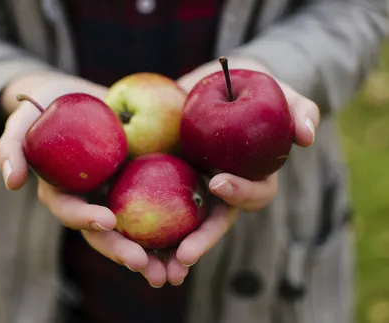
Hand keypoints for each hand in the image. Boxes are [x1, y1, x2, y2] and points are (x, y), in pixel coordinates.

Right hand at [0, 73, 157, 285]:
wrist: (81, 94)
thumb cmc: (48, 105)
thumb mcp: (25, 118)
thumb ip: (11, 146)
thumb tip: (12, 183)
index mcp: (64, 192)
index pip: (72, 212)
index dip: (85, 219)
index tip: (108, 220)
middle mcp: (91, 199)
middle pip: (106, 232)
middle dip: (122, 251)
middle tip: (144, 265)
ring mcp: (117, 193)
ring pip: (134, 229)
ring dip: (153, 253)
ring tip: (175, 270)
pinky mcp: (141, 183)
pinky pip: (158, 206)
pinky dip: (174, 225)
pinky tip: (193, 237)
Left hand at [157, 56, 320, 285]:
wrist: (211, 82)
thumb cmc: (250, 88)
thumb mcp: (276, 92)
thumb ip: (299, 109)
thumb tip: (307, 138)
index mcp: (249, 176)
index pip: (251, 195)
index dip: (239, 192)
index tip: (218, 181)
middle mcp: (221, 189)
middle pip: (214, 224)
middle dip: (201, 242)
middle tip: (183, 256)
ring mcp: (192, 186)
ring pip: (183, 226)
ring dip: (169, 250)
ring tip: (153, 268)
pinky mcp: (165, 178)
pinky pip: (152, 204)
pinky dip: (141, 224)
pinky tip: (120, 233)